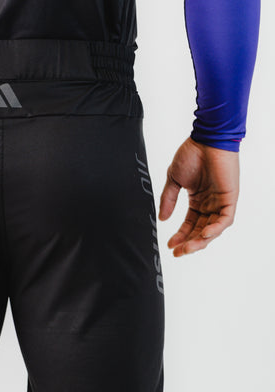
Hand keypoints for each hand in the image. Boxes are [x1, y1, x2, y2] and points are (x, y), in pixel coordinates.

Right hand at [158, 136, 238, 256]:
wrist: (206, 139)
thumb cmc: (192, 153)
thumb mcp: (174, 180)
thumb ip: (168, 200)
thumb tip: (162, 218)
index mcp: (198, 200)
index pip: (189, 224)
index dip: (180, 236)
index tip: (170, 245)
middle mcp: (210, 203)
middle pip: (200, 231)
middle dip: (189, 243)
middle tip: (177, 252)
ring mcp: (220, 202)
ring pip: (213, 229)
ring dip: (200, 240)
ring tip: (187, 248)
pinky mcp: (230, 198)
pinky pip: (225, 219)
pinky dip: (215, 229)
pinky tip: (203, 235)